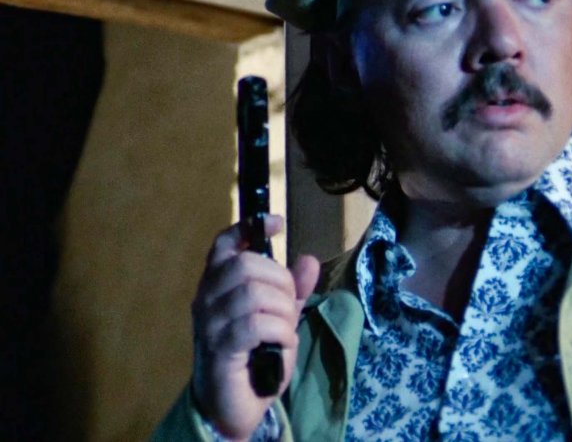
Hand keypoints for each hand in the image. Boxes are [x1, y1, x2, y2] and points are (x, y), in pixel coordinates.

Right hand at [190, 215, 319, 439]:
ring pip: (253, 293)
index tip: (277, 222)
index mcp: (216, 285)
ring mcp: (209, 323)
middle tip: (289, 305)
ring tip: (285, 329)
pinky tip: (282, 343)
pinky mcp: (219, 349)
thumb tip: (309, 260)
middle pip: (246, 264)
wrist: (232, 405)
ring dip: (282, 310)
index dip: (248, 228)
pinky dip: (280, 331)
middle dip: (280, 281)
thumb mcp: (279, 317)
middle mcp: (206, 298)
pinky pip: (256, 324)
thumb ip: (292, 290)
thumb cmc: (253, 356)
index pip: (223, 245)